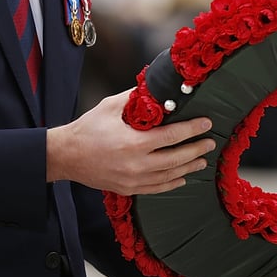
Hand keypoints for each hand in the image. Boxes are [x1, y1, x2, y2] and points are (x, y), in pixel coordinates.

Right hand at [46, 89, 214, 193]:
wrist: (66, 156)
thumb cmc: (88, 128)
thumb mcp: (110, 106)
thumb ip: (135, 98)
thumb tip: (156, 88)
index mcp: (134, 142)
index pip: (172, 135)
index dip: (192, 129)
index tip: (206, 123)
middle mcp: (136, 164)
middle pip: (176, 158)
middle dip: (196, 149)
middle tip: (210, 142)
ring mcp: (133, 180)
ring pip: (169, 175)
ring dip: (189, 167)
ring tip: (202, 160)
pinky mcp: (128, 189)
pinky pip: (157, 188)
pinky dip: (172, 183)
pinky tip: (182, 177)